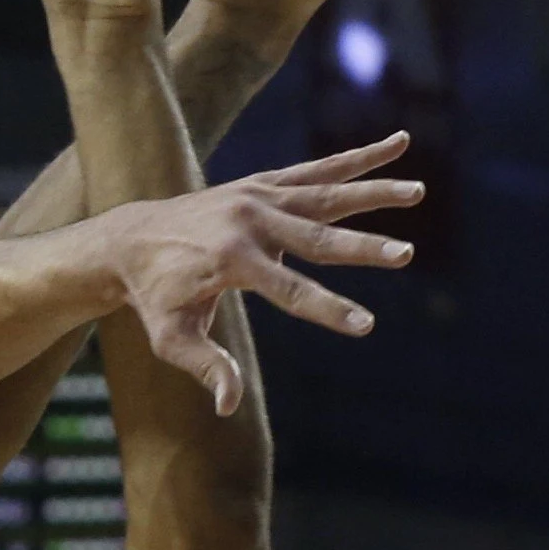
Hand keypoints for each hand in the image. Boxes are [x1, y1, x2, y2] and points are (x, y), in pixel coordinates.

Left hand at [89, 133, 420, 413]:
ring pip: (327, 193)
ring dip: (375, 192)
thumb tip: (228, 406)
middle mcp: (248, 221)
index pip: (289, 290)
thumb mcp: (170, 337)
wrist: (130, 240)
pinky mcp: (265, 183)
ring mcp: (258, 196)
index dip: (327, 309)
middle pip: (316, 238)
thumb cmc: (153, 297)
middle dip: (362, 248)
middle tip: (406, 255)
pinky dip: (358, 157)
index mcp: (230, 259)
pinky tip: (399, 143)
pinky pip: (319, 169)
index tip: (364, 324)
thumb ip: (205, 366)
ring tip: (418, 190)